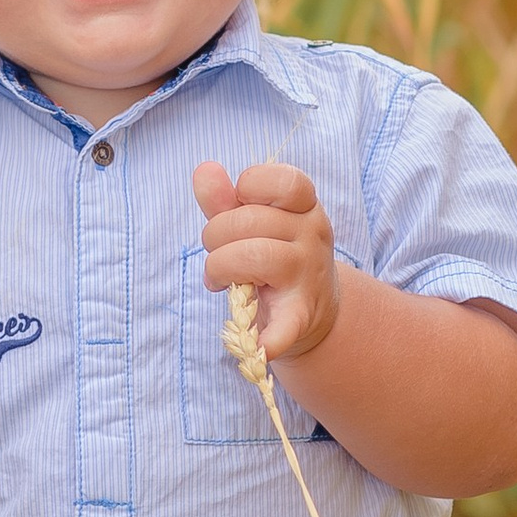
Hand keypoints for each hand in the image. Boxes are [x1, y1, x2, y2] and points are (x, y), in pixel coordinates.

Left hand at [193, 158, 342, 365]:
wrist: (312, 307)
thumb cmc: (273, 254)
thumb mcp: (252, 222)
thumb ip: (225, 199)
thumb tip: (204, 170)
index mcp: (304, 207)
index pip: (283, 182)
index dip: (250, 187)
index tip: (240, 203)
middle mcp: (312, 236)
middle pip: (249, 221)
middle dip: (215, 236)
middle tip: (216, 253)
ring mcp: (308, 276)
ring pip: (253, 257)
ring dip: (218, 268)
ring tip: (217, 279)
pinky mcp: (301, 316)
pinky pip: (286, 326)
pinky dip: (271, 340)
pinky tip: (259, 347)